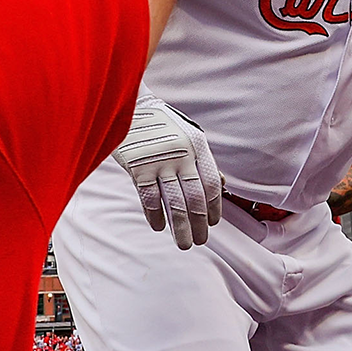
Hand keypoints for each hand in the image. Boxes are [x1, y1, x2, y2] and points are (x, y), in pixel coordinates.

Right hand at [113, 94, 223, 248]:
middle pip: (195, 197)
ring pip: (174, 202)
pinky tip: (159, 227)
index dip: (214, 206)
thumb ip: (202, 159)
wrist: (130, 107)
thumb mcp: (189, 135)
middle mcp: (181, 154)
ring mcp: (159, 161)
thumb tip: (221, 185)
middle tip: (200, 241)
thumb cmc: (163, 125)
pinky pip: (149, 198)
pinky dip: (155, 215)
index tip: (212, 223)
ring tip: (184, 243)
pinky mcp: (138, 167)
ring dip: (180, 227)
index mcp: (198, 145)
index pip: (211, 183)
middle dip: (199, 224)